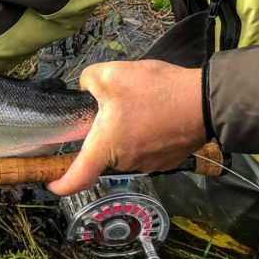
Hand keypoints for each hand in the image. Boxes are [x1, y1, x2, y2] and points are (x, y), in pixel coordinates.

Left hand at [47, 60, 205, 195]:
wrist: (207, 101)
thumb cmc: (156, 92)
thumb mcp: (110, 74)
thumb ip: (87, 81)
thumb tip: (87, 87)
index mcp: (104, 149)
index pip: (76, 179)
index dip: (59, 184)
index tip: (50, 182)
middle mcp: (124, 163)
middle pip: (102, 152)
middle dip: (104, 132)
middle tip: (116, 106)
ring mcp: (148, 164)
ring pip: (125, 148)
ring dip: (127, 131)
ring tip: (142, 106)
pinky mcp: (167, 160)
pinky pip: (146, 148)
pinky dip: (146, 134)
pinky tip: (156, 114)